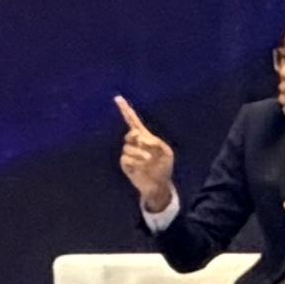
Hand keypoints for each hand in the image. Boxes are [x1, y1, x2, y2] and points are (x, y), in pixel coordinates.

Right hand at [114, 95, 174, 214]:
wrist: (159, 185)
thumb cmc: (164, 167)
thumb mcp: (166, 152)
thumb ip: (157, 143)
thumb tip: (143, 139)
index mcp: (145, 137)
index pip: (133, 121)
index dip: (125, 110)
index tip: (118, 98)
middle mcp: (135, 144)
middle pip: (130, 134)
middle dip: (134, 135)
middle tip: (140, 138)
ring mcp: (129, 154)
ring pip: (128, 148)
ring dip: (139, 152)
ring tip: (148, 159)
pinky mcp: (126, 164)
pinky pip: (125, 158)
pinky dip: (134, 161)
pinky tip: (141, 166)